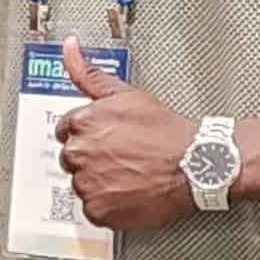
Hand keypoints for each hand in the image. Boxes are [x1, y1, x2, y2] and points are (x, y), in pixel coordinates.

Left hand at [54, 35, 195, 230]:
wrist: (193, 164)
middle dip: (91, 155)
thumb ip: (89, 71)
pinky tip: (127, 190)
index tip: (105, 137)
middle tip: (120, 154)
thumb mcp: (126, 93)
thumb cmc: (164, 130)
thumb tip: (69, 47)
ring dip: (98, 180)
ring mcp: (88, 184)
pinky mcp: (99, 212)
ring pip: (81, 182)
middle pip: (71, 156)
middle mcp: (80, 153)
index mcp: (83, 122)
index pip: (66, 129)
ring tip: (127, 172)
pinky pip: (92, 208)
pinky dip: (106, 203)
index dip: (88, 132)